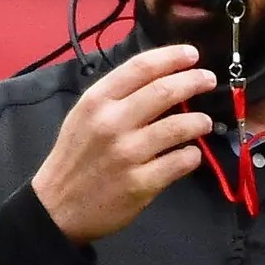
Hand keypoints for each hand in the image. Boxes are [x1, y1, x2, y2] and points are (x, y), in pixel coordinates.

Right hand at [30, 45, 216, 241]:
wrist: (56, 209)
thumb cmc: (74, 158)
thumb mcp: (83, 117)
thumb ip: (116, 97)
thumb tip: (159, 79)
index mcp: (96, 102)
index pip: (140, 67)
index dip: (172, 57)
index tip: (192, 55)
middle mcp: (111, 123)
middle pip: (164, 91)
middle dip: (194, 81)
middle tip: (208, 80)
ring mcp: (127, 155)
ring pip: (178, 127)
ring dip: (199, 121)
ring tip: (204, 121)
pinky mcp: (140, 184)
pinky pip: (180, 162)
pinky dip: (192, 155)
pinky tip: (191, 154)